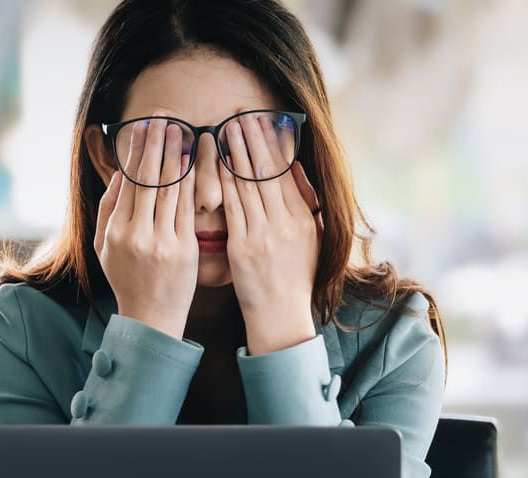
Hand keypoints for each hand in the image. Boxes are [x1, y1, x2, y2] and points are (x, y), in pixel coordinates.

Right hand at [94, 115, 198, 339]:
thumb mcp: (104, 247)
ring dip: (176, 156)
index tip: (145, 126)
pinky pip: (188, 209)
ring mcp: (161, 242)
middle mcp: (136, 234)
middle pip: (148, 179)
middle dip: (157, 143)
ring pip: (169, 190)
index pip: (129, 181)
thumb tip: (119, 175)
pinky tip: (194, 163)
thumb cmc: (128, 280)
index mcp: (116, 231)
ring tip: (181, 130)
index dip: (138, 150)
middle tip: (164, 116)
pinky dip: (191, 183)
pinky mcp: (184, 250)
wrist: (151, 318)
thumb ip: (109, 209)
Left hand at [218, 113, 323, 354]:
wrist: (282, 316)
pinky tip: (216, 163)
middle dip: (254, 138)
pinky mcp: (244, 247)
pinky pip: (233, 207)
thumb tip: (297, 169)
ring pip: (249, 184)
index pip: (286, 171)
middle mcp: (286, 222)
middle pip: (268, 171)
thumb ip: (305, 203)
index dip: (273, 142)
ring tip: (228, 126)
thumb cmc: (293, 279)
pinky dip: (224, 182)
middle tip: (242, 111)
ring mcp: (265, 234)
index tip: (262, 119)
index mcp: (303, 218)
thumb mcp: (311, 238)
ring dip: (237, 152)